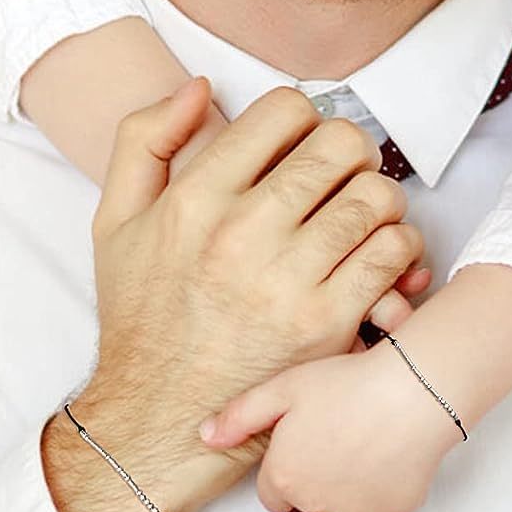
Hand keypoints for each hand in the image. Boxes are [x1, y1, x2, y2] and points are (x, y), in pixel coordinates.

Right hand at [52, 80, 425, 511]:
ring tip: (360, 212)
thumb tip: (199, 86)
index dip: (301, 116)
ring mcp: (288, 282)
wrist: (154, 424)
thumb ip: (144, 138)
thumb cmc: (141, 318)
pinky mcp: (327, 325)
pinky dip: (397, 244)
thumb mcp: (114, 221)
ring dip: (378, 196)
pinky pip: (391, 254)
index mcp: (195, 199)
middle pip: (339, 145)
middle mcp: (242, 234)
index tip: (297, 142)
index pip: (283, 111)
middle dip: (349, 149)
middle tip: (340, 171)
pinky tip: (376, 254)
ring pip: (374, 196)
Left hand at [199, 340, 463, 511]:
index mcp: (285, 477)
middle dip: (315, 471)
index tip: (304, 435)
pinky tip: (388, 447)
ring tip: (364, 433)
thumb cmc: (347, 383)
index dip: (286, 462)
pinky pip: (376, 503)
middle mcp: (316, 504)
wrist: (411, 392)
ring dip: (346, 480)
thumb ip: (240, 416)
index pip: (271, 491)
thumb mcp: (284, 388)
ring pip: (341, 502)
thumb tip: (205, 437)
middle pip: (306, 497)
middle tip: (336, 427)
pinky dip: (380, 484)